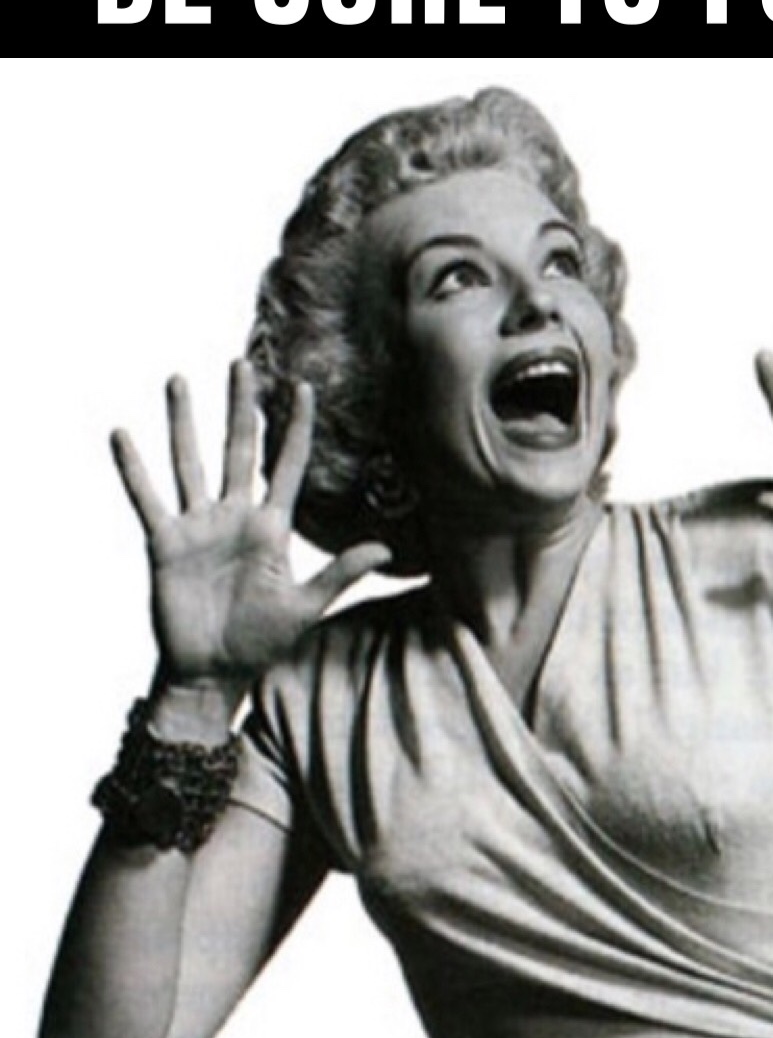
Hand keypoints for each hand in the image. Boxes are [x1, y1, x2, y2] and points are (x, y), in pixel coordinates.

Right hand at [112, 362, 390, 689]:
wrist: (212, 673)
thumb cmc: (260, 644)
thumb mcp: (304, 608)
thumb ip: (338, 574)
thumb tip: (385, 549)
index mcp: (270, 527)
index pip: (287, 466)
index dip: (296, 428)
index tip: (304, 388)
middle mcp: (234, 517)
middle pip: (238, 449)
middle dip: (241, 407)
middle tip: (241, 363)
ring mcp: (198, 527)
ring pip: (190, 462)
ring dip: (183, 422)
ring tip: (179, 380)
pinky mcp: (165, 543)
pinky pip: (147, 499)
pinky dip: (133, 468)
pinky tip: (122, 434)